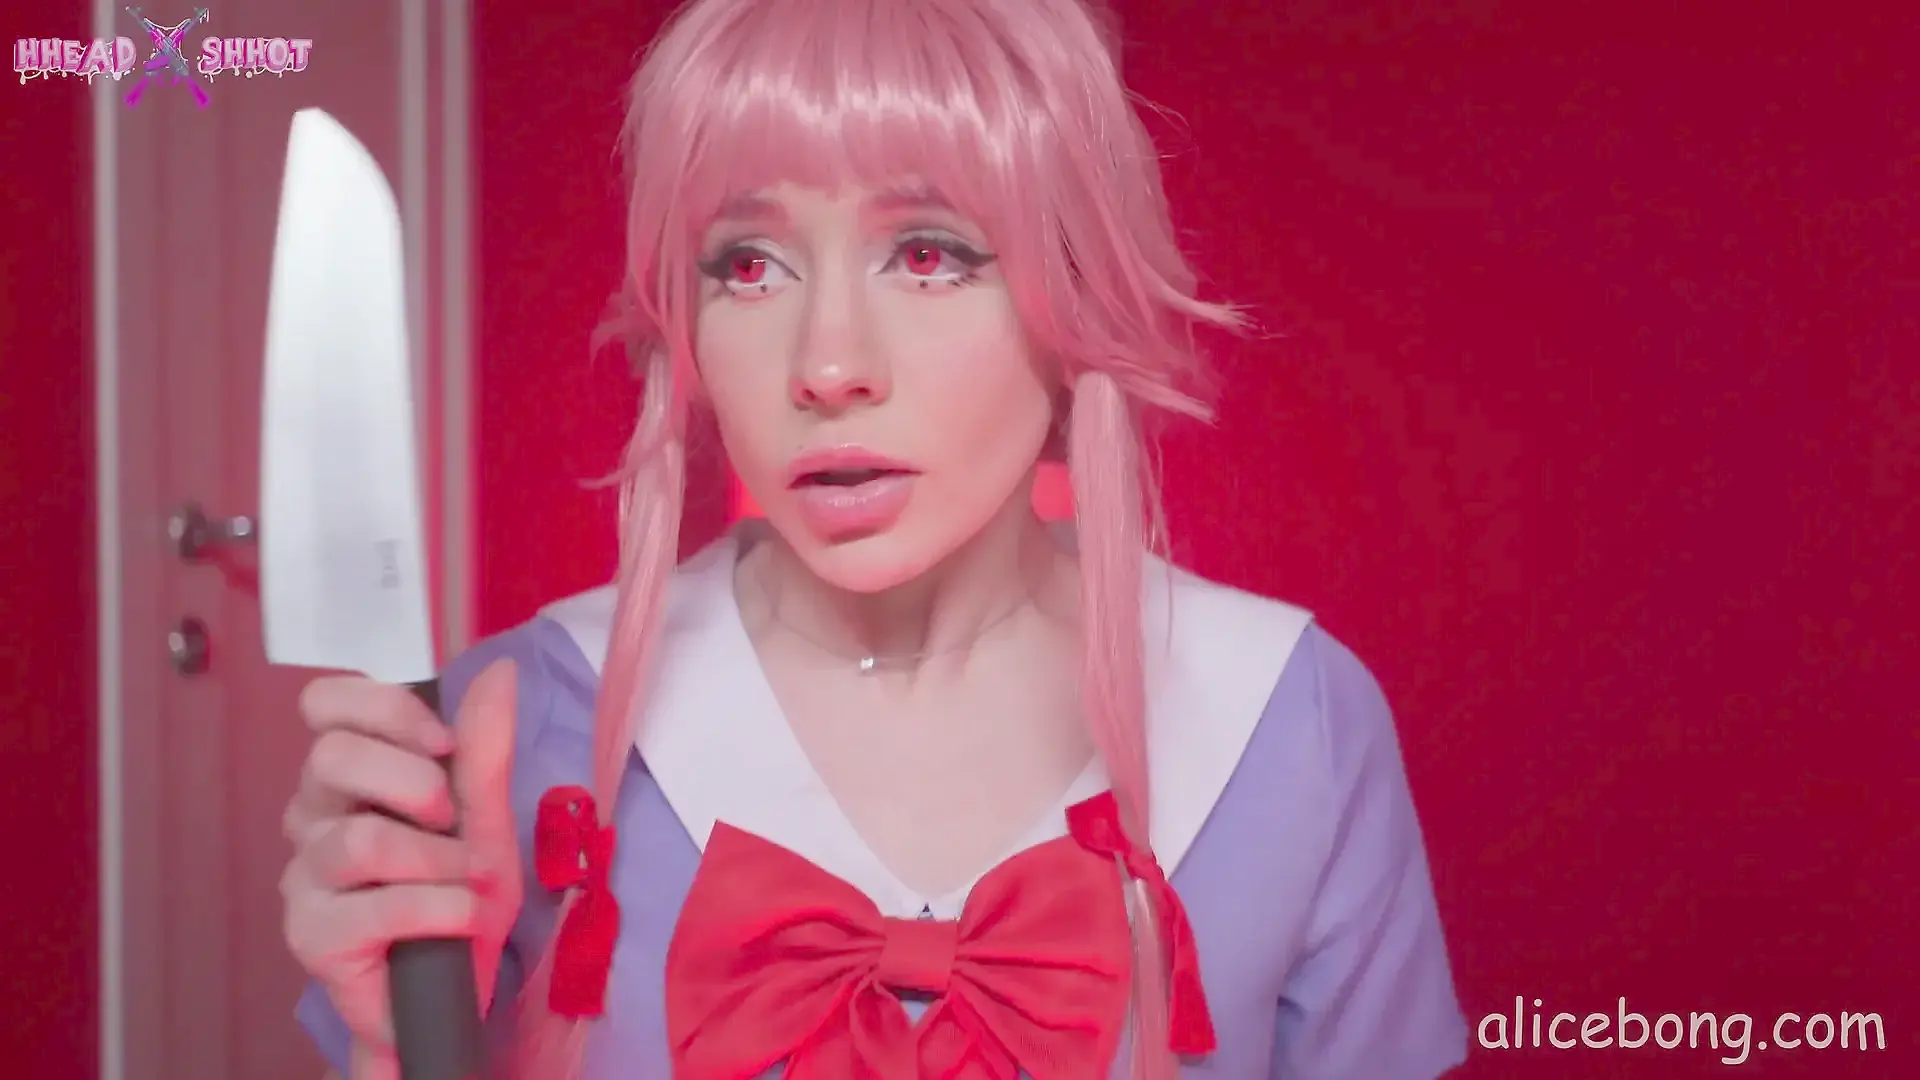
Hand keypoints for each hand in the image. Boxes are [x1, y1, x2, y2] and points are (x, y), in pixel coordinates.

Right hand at [281, 660, 523, 1079]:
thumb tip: (498, 672)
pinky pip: (379, 903)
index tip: (444, 742)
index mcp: (349, 775)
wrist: (459, 993)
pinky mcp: (312, 934)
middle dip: (415, 781)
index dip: (385, 708)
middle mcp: (313, 817)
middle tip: (454, 819)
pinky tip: (463, 918)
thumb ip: (484, 749)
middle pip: (332, 757)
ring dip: (439, 859)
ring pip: (362, 837)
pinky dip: (442, 908)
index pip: (326, 704)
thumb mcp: (488, 818)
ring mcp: (305, 877)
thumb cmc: (461, 899)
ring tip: (468, 880)